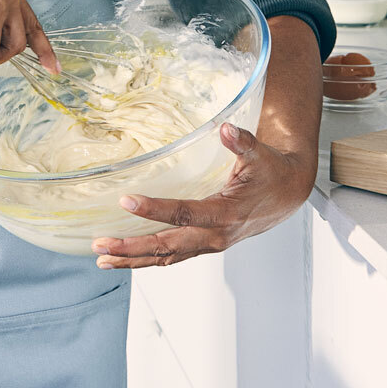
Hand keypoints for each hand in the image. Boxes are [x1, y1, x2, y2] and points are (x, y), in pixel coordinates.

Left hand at [90, 122, 315, 267]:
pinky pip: (172, 256)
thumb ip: (242, 142)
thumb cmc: (271, 173)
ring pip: (166, 257)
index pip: (185, 214)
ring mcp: (208, 244)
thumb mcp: (260, 154)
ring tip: (102, 259)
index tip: (126, 200)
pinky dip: (147, 259)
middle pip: (167, 246)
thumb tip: (226, 128)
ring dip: (133, 259)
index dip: (154, 209)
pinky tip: (125, 258)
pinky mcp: (204, 245)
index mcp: (226, 213)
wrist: (287, 196)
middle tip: (100, 243)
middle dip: (132, 247)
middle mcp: (216, 236)